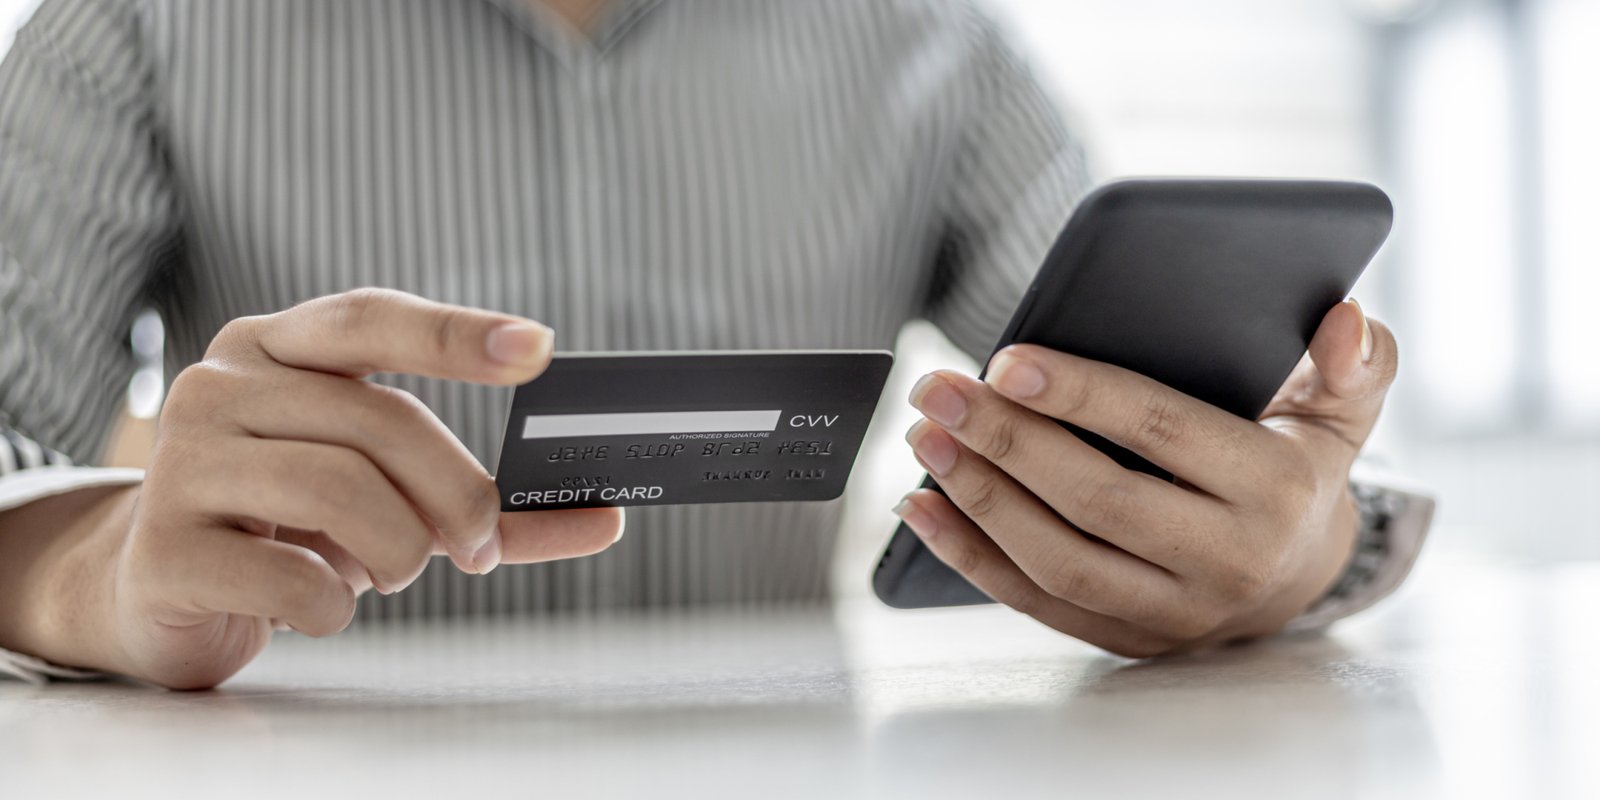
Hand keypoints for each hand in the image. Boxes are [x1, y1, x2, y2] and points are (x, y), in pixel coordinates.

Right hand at [0, 288, 621, 687]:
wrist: (157, 585)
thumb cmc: (290, 524)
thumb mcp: (387, 496)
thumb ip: (489, 504)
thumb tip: (603, 517)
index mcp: (274, 348)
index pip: (373, 317)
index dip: (457, 333)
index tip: (539, 348)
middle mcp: (218, 386)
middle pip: (379, 420)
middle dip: (455, 494)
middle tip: (479, 545)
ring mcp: (180, 463)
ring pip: (338, 491)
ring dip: (399, 550)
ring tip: (394, 570)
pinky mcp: (162, 548)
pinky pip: (290, 576)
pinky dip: (334, 605)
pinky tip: (322, 604)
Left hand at [893, 300, 1396, 656]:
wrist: (1300, 575)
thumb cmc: (1298, 467)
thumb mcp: (1343, 411)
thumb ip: (1358, 361)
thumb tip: (1344, 317)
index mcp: (1275, 490)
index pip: (1161, 433)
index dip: (1079, 395)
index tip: (1005, 359)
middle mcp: (1225, 561)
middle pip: (1095, 499)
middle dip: (1006, 441)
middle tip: (939, 390)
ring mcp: (1173, 612)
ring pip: (1057, 560)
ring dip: (979, 498)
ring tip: (926, 438)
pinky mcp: (1127, 638)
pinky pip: (1035, 602)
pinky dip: (970, 556)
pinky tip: (921, 507)